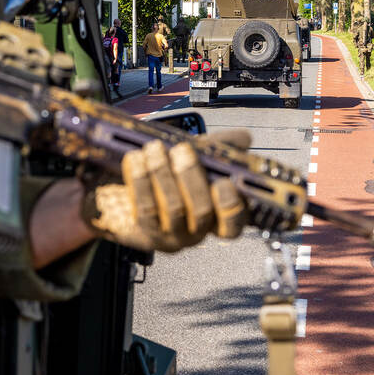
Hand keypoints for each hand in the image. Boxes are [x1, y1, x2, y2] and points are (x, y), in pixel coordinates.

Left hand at [82, 131, 249, 251]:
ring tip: (154, 148)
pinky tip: (135, 159)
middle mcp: (199, 230)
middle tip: (181, 149)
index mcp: (218, 215)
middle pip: (202, 211)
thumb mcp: (197, 157)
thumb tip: (244, 139)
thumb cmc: (170, 173)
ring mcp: (173, 236)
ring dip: (163, 173)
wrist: (129, 188)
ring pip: (173, 208)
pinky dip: (140, 180)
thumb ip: (221, 147)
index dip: (231, 206)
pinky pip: (145, 209)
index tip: (224, 181)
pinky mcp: (146, 233)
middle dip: (192, 176)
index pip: (234, 222)